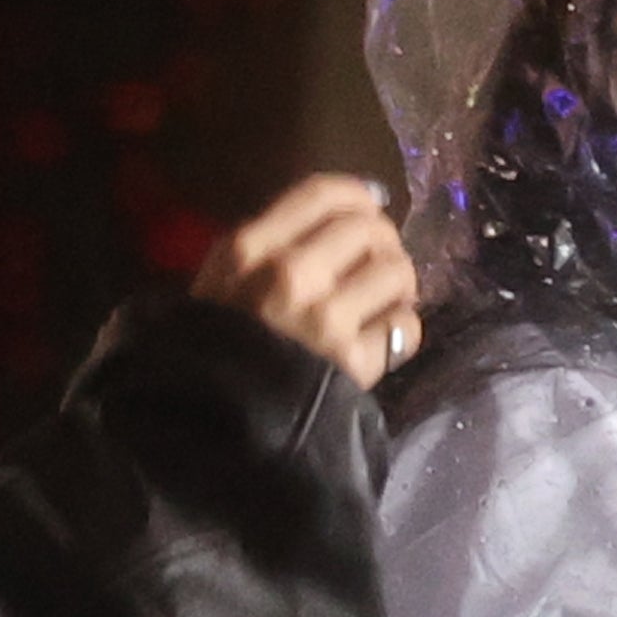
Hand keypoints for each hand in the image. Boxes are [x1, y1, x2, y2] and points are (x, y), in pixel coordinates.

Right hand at [195, 176, 420, 390]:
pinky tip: (382, 341)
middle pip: (367, 228)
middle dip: (384, 244)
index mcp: (250, 249)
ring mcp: (324, 319)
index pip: (322, 194)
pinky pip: (403, 328)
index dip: (358, 196)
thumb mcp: (222, 282)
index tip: (368, 210)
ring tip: (385, 303)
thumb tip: (351, 206)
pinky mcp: (351, 361)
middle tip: (378, 267)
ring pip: (395, 272)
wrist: (214, 422)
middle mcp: (289, 274)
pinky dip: (400, 331)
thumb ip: (272, 244)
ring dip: (399, 287)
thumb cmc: (216, 349)